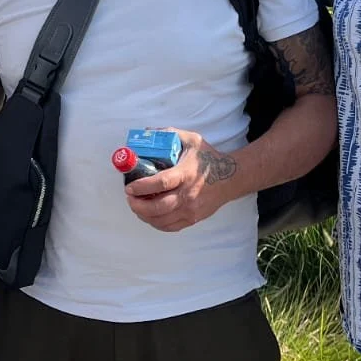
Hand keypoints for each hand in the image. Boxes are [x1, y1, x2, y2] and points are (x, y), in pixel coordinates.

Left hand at [123, 128, 245, 231]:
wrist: (231, 178)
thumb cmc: (209, 158)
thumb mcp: (191, 140)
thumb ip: (169, 134)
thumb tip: (147, 133)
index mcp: (186, 174)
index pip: (161, 183)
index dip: (142, 187)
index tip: (129, 187)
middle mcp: (189, 194)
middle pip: (158, 207)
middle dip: (138, 205)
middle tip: (129, 197)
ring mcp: (191, 209)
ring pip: (161, 220)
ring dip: (144, 215)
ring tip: (135, 205)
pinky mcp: (193, 218)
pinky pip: (170, 226)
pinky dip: (155, 223)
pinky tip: (148, 215)